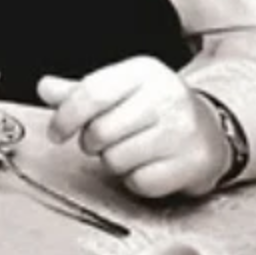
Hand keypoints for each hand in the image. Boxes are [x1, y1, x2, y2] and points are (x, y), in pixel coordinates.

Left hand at [39, 56, 230, 197]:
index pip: (92, 93)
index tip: (56, 133)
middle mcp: (167, 97)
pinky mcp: (194, 163)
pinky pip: (141, 182)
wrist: (211, 130)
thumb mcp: (119, 89)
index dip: (65, 117)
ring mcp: (184, 131)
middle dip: (90, 143)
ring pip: (117, 159)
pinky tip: (147, 165)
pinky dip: (135, 180)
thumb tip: (44, 87)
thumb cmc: (153, 108)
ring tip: (127, 150)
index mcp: (144, 71)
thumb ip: (78, 91)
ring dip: (112, 162)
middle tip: (100, 141)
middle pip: (100, 131)